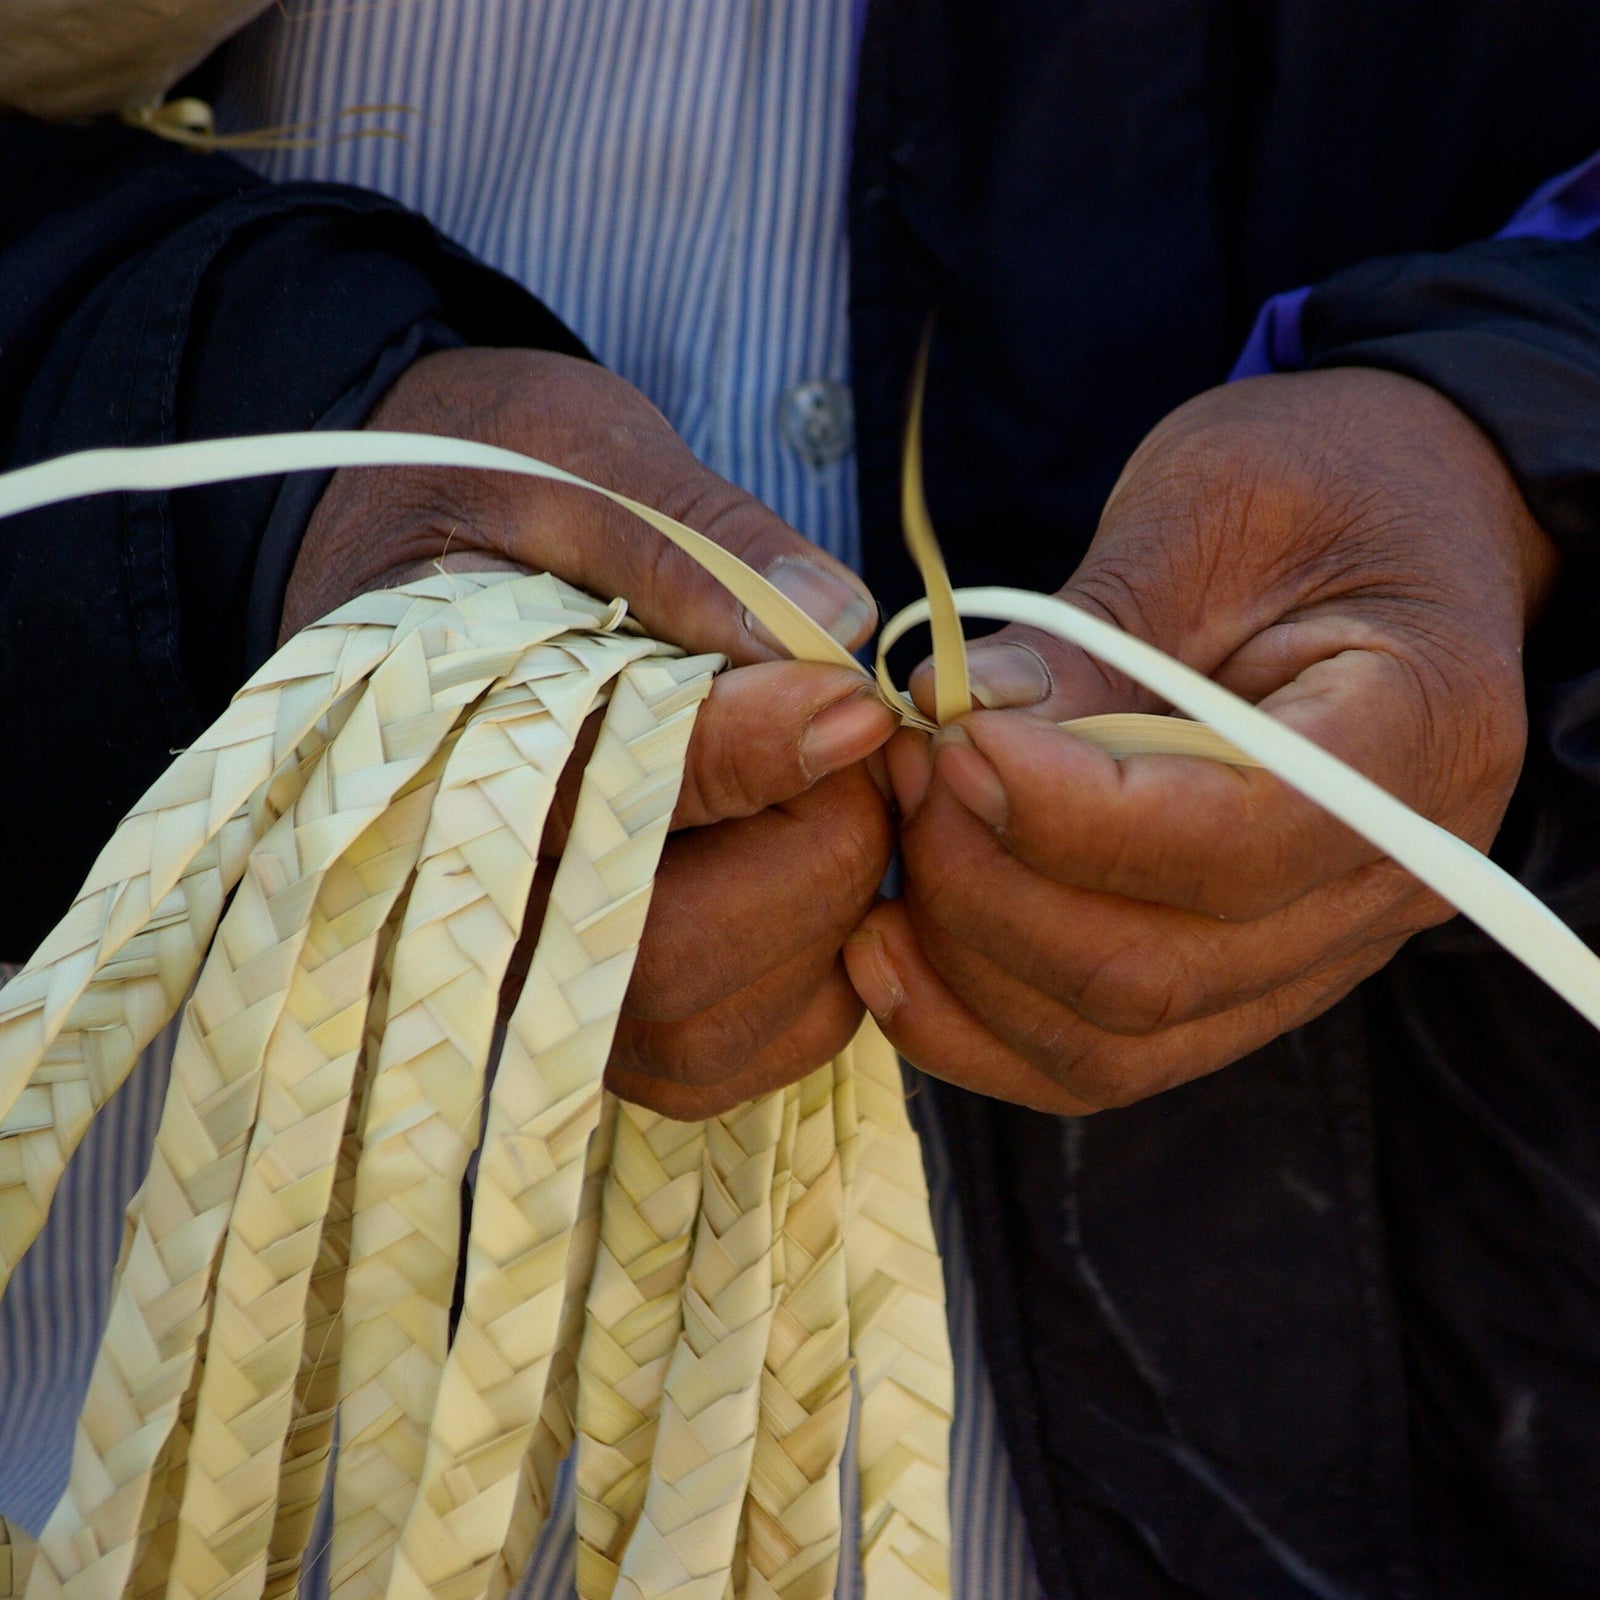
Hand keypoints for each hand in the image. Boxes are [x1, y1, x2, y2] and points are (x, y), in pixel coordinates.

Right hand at [285, 347, 895, 1114]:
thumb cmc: (484, 490)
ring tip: (837, 787)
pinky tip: (818, 866)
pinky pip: (735, 1053)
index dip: (757, 754)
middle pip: (674, 956)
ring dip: (823, 911)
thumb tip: (837, 618)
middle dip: (811, 841)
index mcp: (438, 747)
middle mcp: (467, 905)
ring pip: (709, 1030)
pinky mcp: (601, 1020)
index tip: (857, 701)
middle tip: (859, 730)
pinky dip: (817, 976)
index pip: (610, 792)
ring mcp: (530, 984)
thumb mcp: (570, 463)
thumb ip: (692, 538)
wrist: (415, 540)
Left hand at [844, 368, 1559, 1113]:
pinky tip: (887, 949)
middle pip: (1158, 968)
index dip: (1068, 811)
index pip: (1240, 839)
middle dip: (985, 881)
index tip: (949, 738)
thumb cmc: (1319, 491)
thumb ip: (1093, 630)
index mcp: (1419, 738)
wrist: (1396, 534)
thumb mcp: (1212, 506)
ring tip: (892, 837)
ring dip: (965, 955)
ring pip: (1113, 1039)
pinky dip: (976, 1020)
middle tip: (901, 767)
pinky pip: (1097, 1057)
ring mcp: (1315, 954)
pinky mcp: (1238, 981)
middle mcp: (1389, 882)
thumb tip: (954, 716)